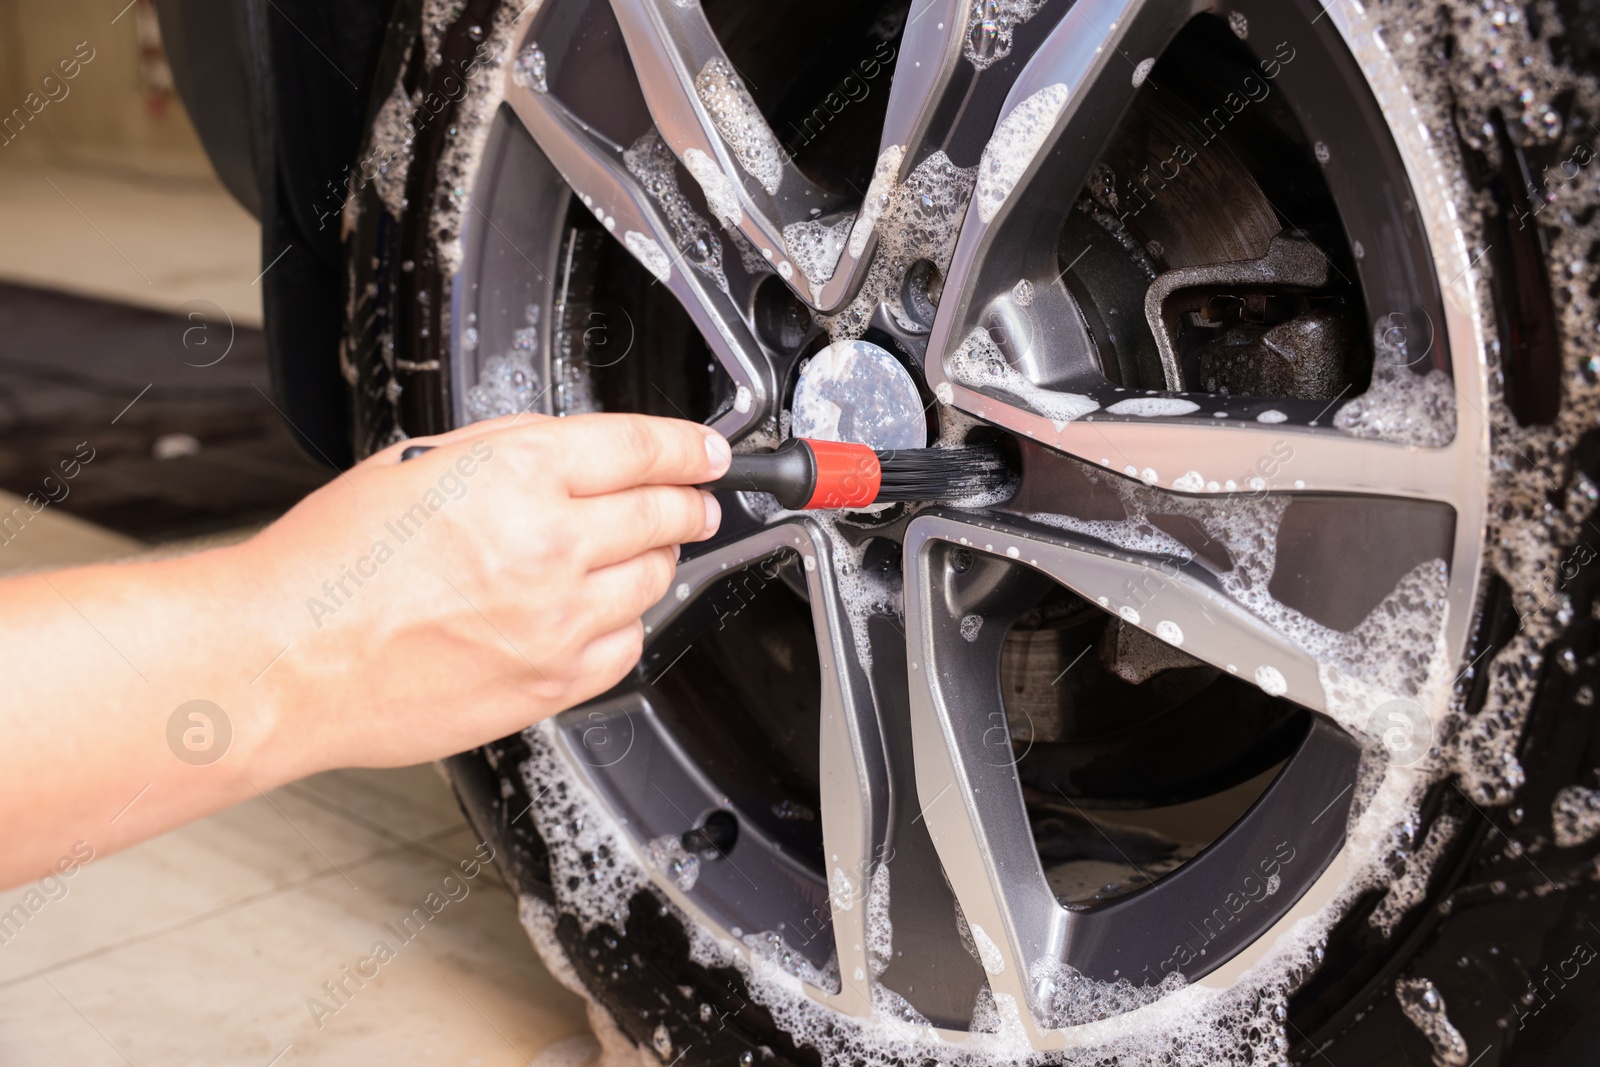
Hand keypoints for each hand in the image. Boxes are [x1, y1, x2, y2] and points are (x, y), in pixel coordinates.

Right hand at [240, 412, 730, 776]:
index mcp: (515, 476)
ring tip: (643, 550)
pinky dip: (628, 623)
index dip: (688, 447)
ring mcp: (556, 622)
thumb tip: (576, 451)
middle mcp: (548, 547)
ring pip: (656, 581)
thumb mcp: (417, 463)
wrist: (286, 659)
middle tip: (694, 499)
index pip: (641, 449)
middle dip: (689, 501)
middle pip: (664, 513)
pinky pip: (628, 647)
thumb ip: (509, 451)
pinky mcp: (551, 684)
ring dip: (660, 558)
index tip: (707, 452)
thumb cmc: (330, 563)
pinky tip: (602, 611)